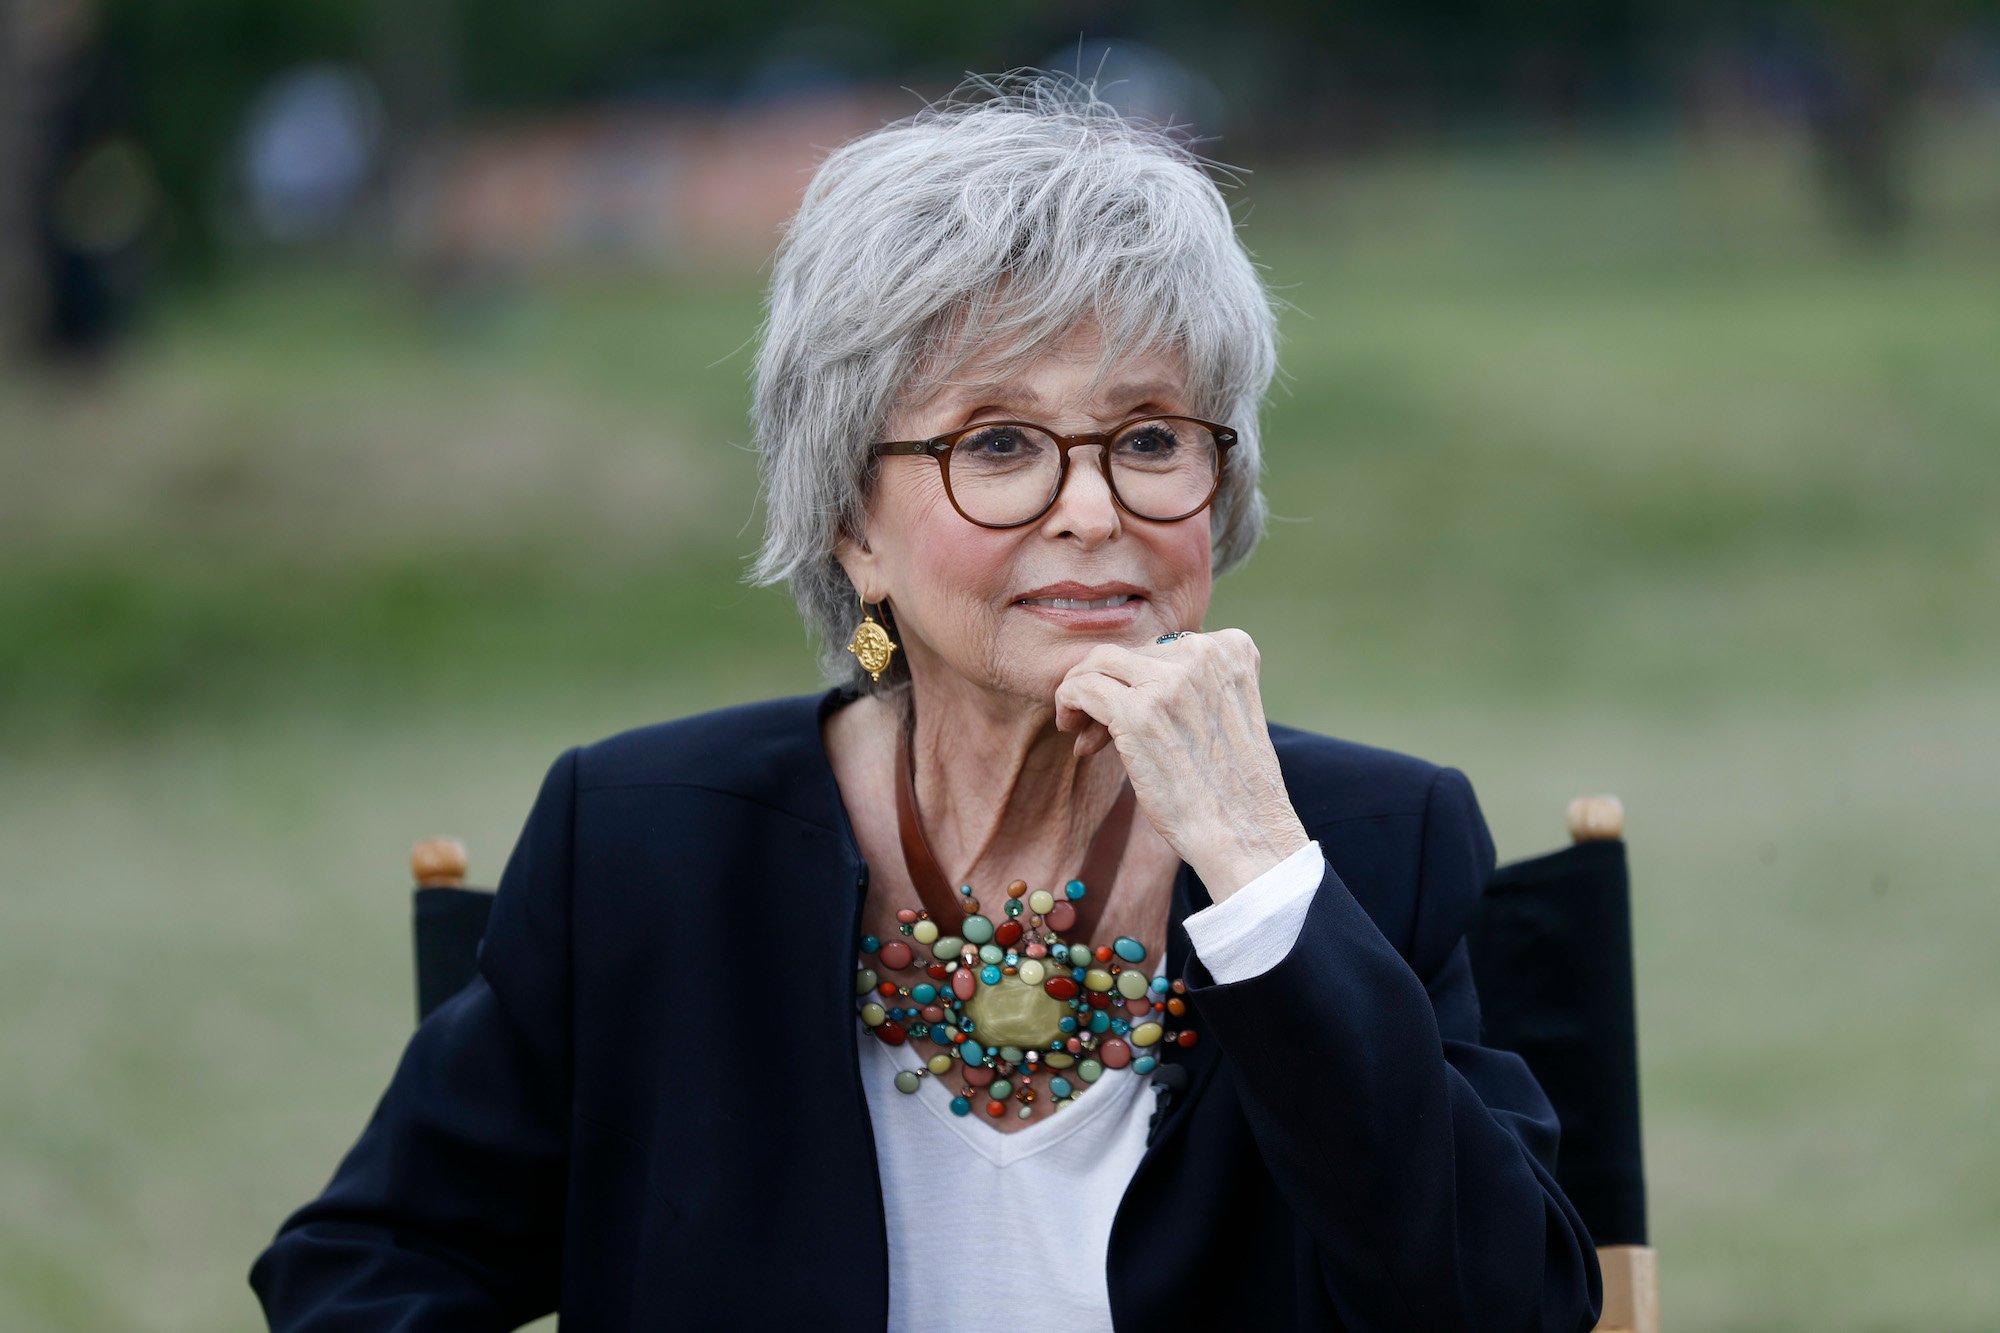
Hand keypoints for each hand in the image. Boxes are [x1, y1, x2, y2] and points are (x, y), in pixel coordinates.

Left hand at [1054, 629, 1309, 898]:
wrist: (1244, 832)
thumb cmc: (1231, 786)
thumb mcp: (1225, 711)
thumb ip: (1189, 684)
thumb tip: (1114, 674)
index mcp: (1232, 647)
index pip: (1163, 647)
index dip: (1139, 680)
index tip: (1133, 715)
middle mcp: (1203, 653)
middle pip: (1129, 654)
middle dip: (1109, 688)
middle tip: (1097, 730)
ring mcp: (1170, 680)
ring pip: (1099, 663)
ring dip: (1081, 691)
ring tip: (1079, 728)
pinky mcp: (1138, 711)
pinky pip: (1082, 687)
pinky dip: (1068, 703)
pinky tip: (1072, 731)